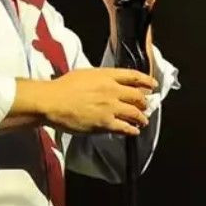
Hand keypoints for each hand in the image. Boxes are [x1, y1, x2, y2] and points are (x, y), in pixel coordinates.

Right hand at [39, 68, 156, 135]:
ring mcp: (110, 108)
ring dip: (141, 118)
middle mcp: (112, 90)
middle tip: (145, 106)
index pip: (134, 76)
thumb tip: (109, 81)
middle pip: (138, 96)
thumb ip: (101, 77)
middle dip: (144, 102)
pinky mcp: (105, 123)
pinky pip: (125, 128)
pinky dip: (132, 130)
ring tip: (142, 121)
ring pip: (135, 113)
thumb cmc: (63, 87)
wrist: (52, 101)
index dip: (146, 80)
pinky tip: (134, 131)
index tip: (153, 85)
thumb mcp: (85, 74)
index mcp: (107, 75)